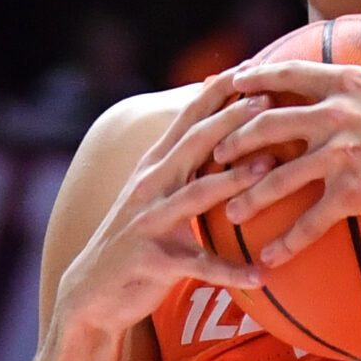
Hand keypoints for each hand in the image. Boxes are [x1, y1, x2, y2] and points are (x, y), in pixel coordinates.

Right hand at [52, 76, 275, 338]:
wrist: (91, 293)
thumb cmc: (138, 239)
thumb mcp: (155, 194)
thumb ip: (184, 164)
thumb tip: (224, 130)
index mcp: (153, 166)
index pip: (187, 119)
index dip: (219, 92)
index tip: (254, 67)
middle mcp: (148, 187)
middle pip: (193, 145)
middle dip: (231, 120)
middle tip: (269, 101)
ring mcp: (149, 223)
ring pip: (195, 196)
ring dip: (233, 180)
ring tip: (270, 169)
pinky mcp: (153, 261)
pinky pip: (198, 265)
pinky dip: (230, 272)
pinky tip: (261, 276)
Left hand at [210, 4, 360, 265]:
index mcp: (351, 82)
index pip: (290, 74)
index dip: (255, 77)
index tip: (231, 85)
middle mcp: (339, 114)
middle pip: (269, 124)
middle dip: (234, 139)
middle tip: (215, 153)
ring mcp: (344, 154)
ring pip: (280, 176)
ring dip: (248, 195)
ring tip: (228, 210)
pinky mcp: (354, 192)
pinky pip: (311, 220)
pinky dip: (287, 240)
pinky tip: (269, 256)